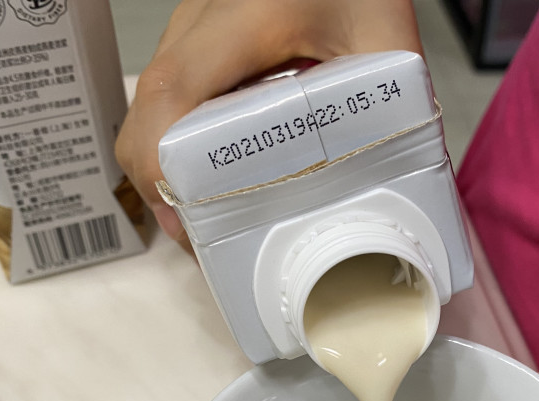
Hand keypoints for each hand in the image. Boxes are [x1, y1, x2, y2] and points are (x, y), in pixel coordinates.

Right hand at [115, 0, 422, 242]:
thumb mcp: (390, 40)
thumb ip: (391, 109)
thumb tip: (378, 200)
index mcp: (251, 11)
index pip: (174, 88)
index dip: (164, 163)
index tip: (190, 222)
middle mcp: (204, 12)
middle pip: (148, 109)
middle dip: (164, 186)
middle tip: (209, 240)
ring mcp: (192, 22)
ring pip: (150, 107)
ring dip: (169, 169)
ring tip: (217, 219)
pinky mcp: (195, 37)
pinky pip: (170, 98)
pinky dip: (181, 144)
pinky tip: (219, 177)